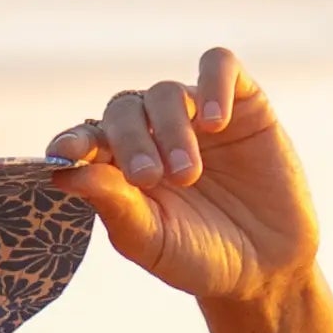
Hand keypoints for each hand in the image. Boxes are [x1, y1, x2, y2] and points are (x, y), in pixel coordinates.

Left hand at [44, 49, 319, 303]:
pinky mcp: (243, 102)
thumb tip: (63, 173)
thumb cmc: (199, 257)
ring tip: (187, 174)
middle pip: (123, 110)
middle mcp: (153, 132)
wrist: (268, 267)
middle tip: (148, 178)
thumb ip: (113, 205)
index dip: (73, 141)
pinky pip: (220, 65)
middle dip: (130, 141)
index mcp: (119, 164)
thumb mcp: (151, 240)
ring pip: (166, 92)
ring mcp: (196, 114)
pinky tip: (215, 123)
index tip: (66, 154)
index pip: (86, 138)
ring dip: (171, 128)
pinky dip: (213, 84)